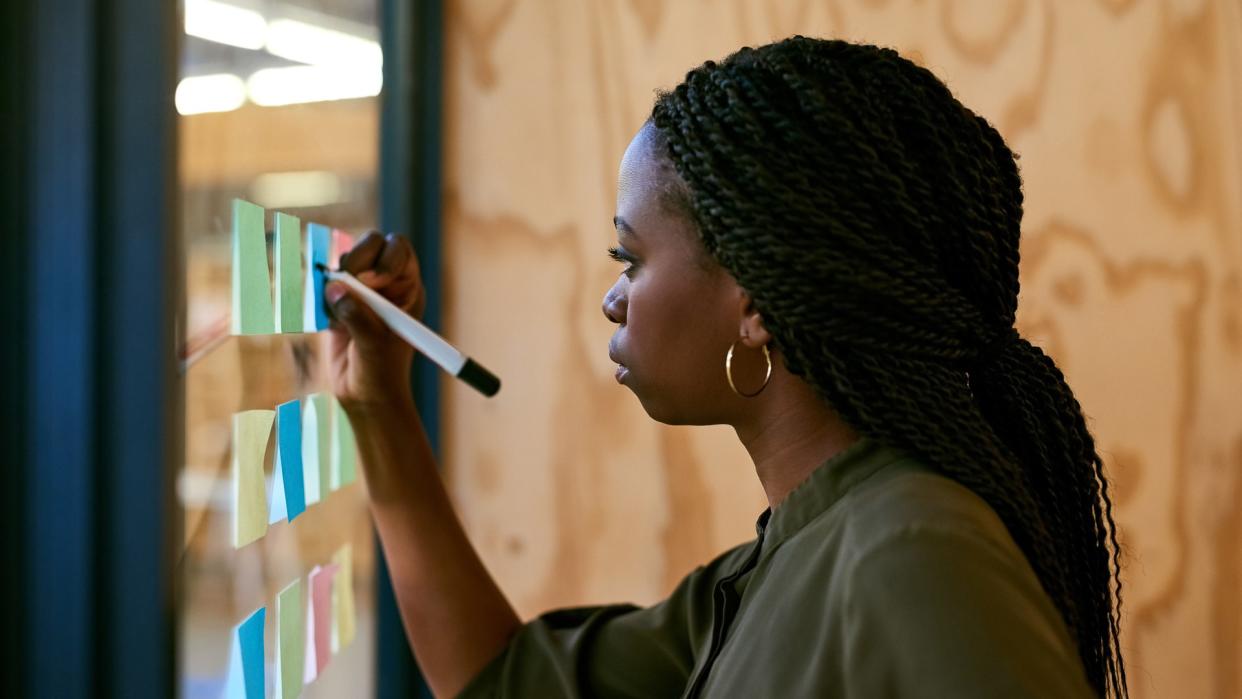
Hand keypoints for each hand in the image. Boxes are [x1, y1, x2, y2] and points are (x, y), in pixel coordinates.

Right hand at [326, 231, 426, 412]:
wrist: (364, 396)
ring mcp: (362, 291)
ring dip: (338, 280)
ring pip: (346, 263)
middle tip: (347, 283)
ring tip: (341, 314)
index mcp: (407, 288)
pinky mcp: (340, 302)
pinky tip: (332, 323)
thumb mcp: (373, 345)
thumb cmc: (381, 372)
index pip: (399, 250)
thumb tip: (334, 289)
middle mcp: (386, 284)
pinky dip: (323, 297)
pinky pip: (327, 284)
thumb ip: (357, 315)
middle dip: (357, 259)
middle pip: (371, 246)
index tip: (371, 281)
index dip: (384, 258)